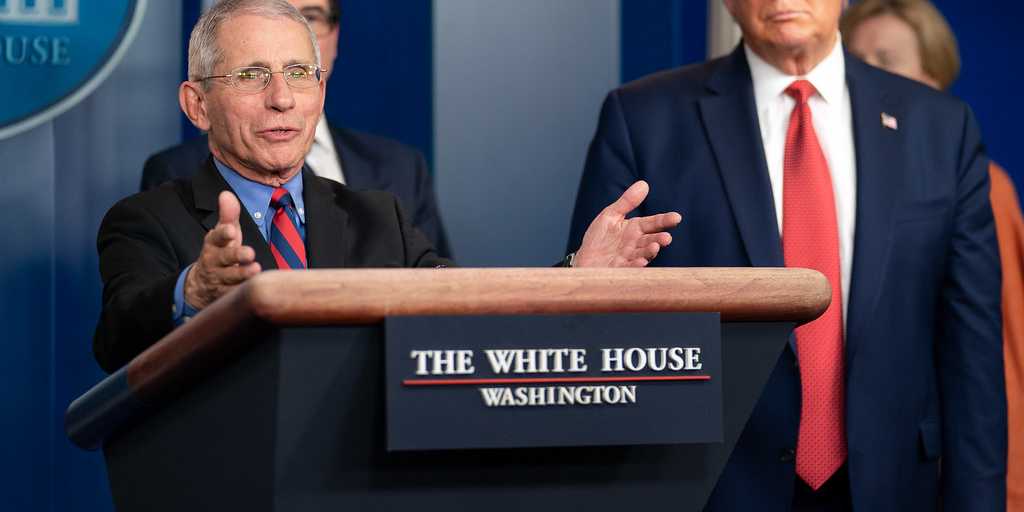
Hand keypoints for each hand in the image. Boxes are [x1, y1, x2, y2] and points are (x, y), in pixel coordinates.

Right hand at [184, 191, 261, 308]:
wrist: (202, 285)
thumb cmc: (221, 252)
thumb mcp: (223, 233)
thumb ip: (227, 216)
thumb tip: (226, 194)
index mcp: (213, 244)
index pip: (216, 237)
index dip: (223, 234)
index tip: (231, 230)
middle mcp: (214, 262)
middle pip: (223, 258)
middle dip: (235, 255)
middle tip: (249, 253)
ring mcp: (219, 280)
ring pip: (230, 278)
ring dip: (242, 275)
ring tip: (255, 269)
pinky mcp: (225, 296)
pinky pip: (234, 295)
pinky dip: (243, 293)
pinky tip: (256, 289)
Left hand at [573, 181, 680, 266]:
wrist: (584, 260)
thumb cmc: (599, 238)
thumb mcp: (611, 215)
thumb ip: (627, 201)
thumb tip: (643, 184)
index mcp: (635, 229)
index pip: (653, 223)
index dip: (665, 221)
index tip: (676, 217)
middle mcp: (635, 244)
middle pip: (651, 240)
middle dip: (659, 239)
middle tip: (666, 238)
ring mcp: (629, 258)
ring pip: (643, 254)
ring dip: (650, 251)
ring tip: (655, 247)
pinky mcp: (620, 270)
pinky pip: (629, 268)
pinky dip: (636, 265)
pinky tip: (640, 261)